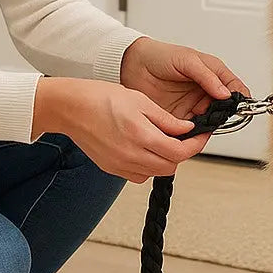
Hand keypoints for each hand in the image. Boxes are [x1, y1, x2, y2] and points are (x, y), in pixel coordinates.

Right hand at [32, 77, 213, 182]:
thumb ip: (166, 119)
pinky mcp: (111, 168)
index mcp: (141, 136)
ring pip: (155, 173)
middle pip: (170, 166)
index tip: (201, 135)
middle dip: (181, 153)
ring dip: (165, 160)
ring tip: (163, 140)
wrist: (70, 108)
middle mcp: (131, 156)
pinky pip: (139, 174)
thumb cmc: (100, 98)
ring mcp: (120, 165)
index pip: (179, 152)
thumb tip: (187, 129)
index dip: (196, 145)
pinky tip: (144, 147)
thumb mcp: (140, 100)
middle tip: (184, 137)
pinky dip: (148, 165)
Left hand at [120, 37, 250, 119]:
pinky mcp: (178, 119)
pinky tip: (190, 131)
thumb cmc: (159, 56)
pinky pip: (191, 130)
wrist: (131, 65)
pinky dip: (193, 134)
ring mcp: (192, 106)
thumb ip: (208, 76)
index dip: (239, 98)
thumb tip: (226, 93)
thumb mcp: (187, 60)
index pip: (234, 88)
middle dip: (223, 115)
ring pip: (209, 122)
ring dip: (208, 125)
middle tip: (215, 116)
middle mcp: (205, 92)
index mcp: (212, 75)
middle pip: (224, 109)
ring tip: (200, 123)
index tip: (240, 107)